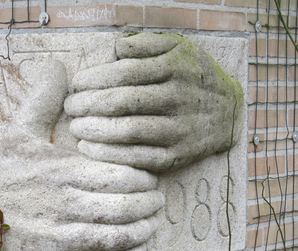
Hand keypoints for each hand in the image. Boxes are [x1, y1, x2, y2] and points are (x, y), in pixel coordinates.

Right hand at [0, 56, 164, 250]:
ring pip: (116, 237)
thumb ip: (44, 99)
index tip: (151, 178)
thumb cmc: (6, 165)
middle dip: (149, 205)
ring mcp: (59, 234)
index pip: (120, 177)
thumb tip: (58, 65)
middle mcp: (64, 204)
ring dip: (143, 231)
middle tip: (157, 200)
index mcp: (63, 170)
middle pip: (124, 209)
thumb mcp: (21, 128)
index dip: (143, 179)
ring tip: (151, 222)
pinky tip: (138, 248)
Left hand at [64, 33, 243, 171]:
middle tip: (70, 108)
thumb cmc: (194, 76)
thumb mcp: (178, 48)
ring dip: (95, 131)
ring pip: (128, 131)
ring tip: (76, 127)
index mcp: (174, 68)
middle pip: (122, 102)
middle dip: (88, 105)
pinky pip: (139, 157)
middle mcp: (177, 98)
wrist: (229, 112)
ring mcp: (178, 129)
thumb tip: (113, 48)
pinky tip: (90, 149)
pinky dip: (110, 155)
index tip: (75, 85)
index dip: (93, 80)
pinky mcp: (177, 155)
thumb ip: (145, 44)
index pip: (123, 74)